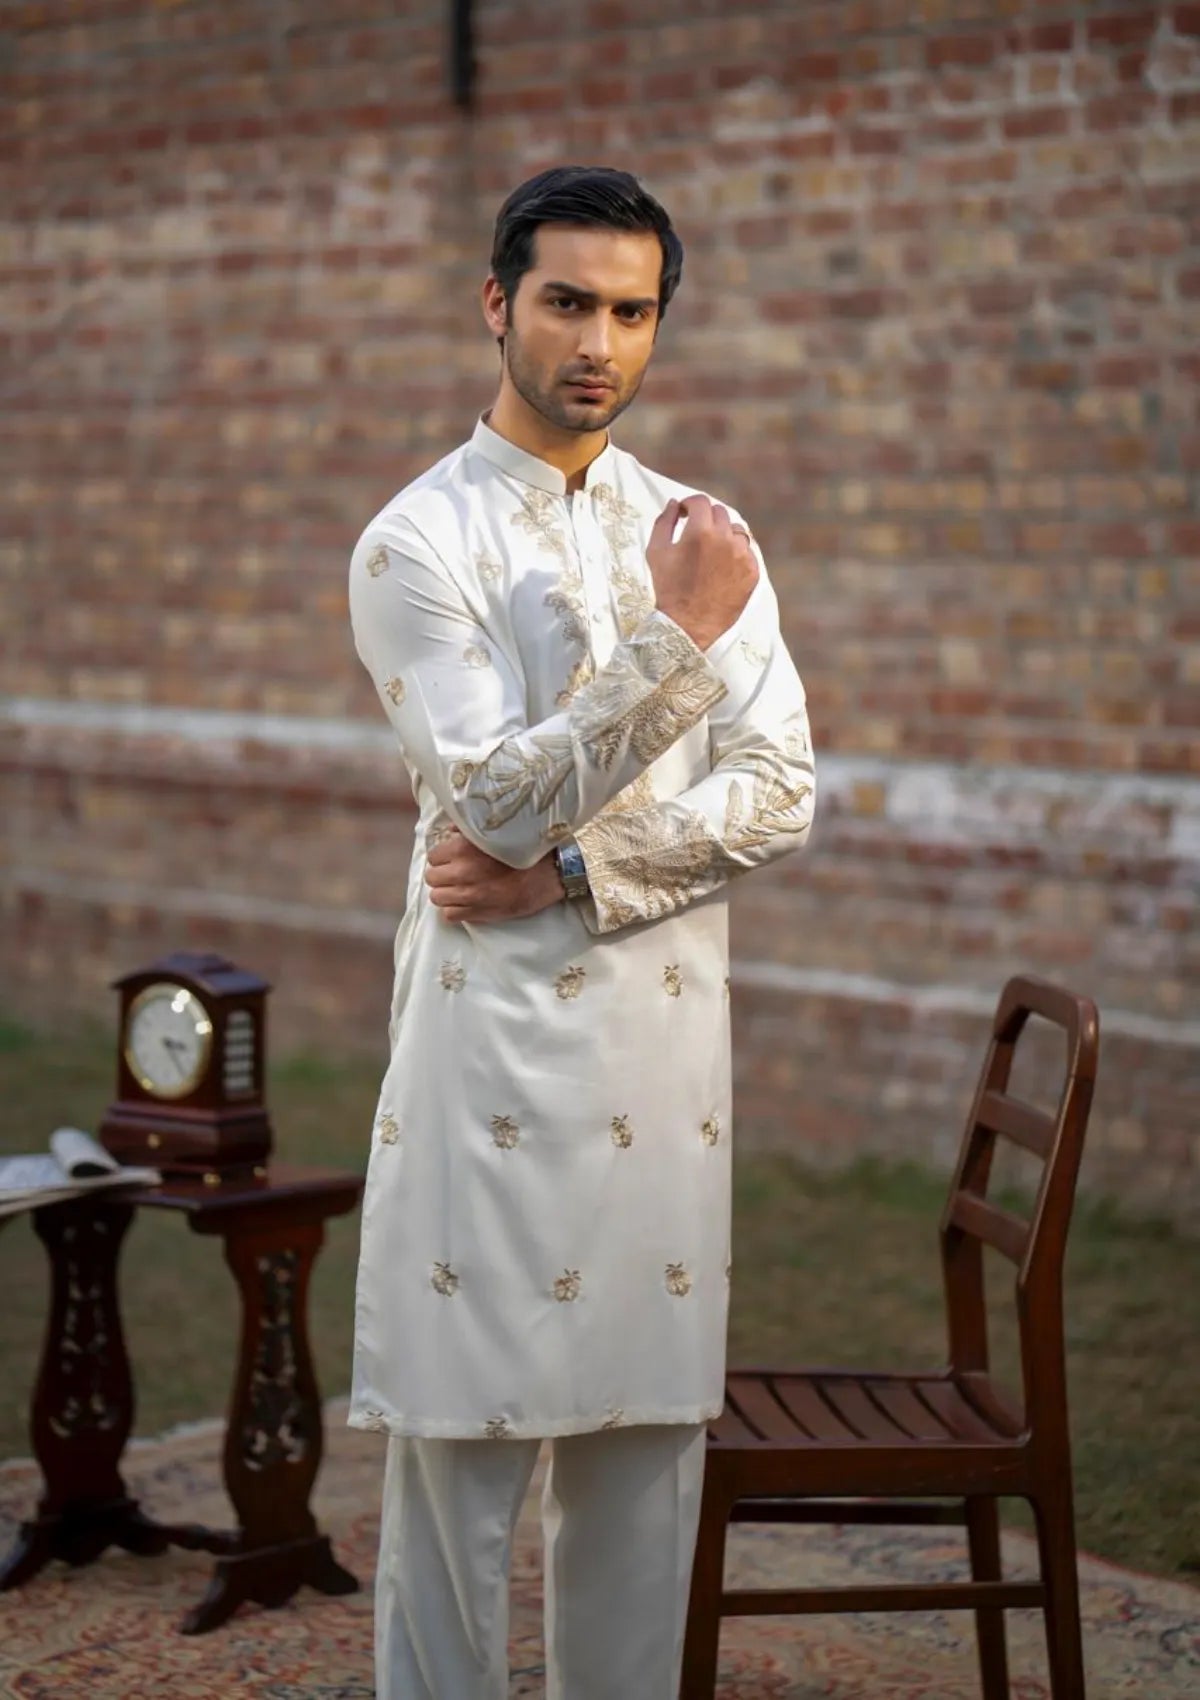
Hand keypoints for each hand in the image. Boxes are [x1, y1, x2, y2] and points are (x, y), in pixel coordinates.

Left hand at [425, 828, 564, 923]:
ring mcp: (469, 895)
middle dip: (441, 875)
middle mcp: (462, 872)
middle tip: (455, 872)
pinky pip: (450, 915)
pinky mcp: (479, 913)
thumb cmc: (526, 847)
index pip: (433, 856)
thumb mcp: (497, 830)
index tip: (452, 857)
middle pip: (432, 878)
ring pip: (437, 898)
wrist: (551, 871)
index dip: (443, 856)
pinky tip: (466, 903)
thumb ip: (468, 829)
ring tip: (459, 888)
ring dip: (446, 892)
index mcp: (462, 849)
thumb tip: (450, 832)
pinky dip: (454, 910)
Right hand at [646, 495, 758, 650]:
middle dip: (706, 518)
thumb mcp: (656, 552)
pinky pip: (747, 552)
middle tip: (696, 534)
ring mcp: (743, 556)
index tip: (684, 514)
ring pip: (737, 531)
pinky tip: (721, 567)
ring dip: (724, 534)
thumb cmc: (668, 588)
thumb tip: (674, 503)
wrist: (688, 626)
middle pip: (720, 513)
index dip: (689, 505)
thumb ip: (665, 522)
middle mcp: (726, 539)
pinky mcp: (753, 572)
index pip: (700, 502)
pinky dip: (735, 553)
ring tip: (711, 551)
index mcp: (701, 531)